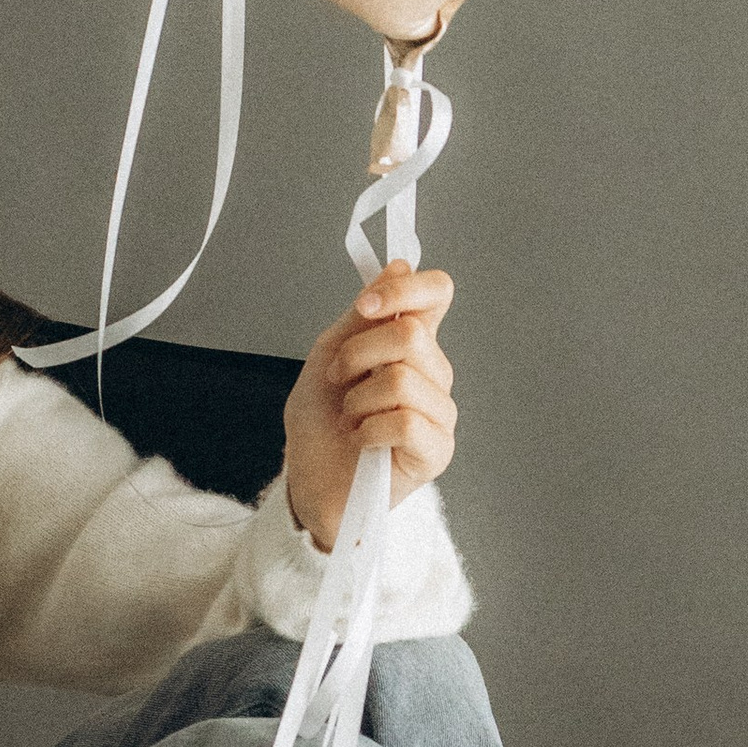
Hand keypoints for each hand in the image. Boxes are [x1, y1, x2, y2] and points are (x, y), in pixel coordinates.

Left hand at [281, 262, 456, 551]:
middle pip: (411, 335)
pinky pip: (406, 422)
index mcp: (411, 345)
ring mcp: (439, 413)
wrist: (308, 482)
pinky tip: (362, 442)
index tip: (365, 309)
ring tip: (351, 419)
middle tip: (337, 380)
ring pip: (403, 380)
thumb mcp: (329, 354)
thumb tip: (399, 264)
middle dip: (356, 356)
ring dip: (358, 400)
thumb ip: (362, 314)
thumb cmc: (321, 424)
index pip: (437, 294)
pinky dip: (369, 430)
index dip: (405, 289)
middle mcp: (433, 374)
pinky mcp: (436, 452)